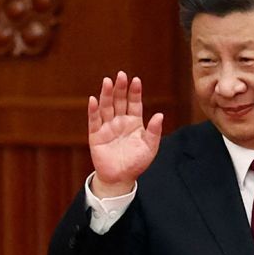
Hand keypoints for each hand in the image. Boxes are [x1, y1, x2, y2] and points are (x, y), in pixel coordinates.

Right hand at [87, 71, 163, 196]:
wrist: (120, 179)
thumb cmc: (136, 163)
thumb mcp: (150, 147)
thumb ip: (154, 131)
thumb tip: (160, 115)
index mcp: (134, 122)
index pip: (134, 103)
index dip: (135, 92)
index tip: (136, 80)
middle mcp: (120, 121)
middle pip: (119, 101)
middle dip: (120, 88)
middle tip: (121, 75)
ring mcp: (107, 127)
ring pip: (106, 107)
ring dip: (106, 94)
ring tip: (107, 81)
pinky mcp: (96, 135)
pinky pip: (94, 121)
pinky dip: (93, 110)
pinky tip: (93, 100)